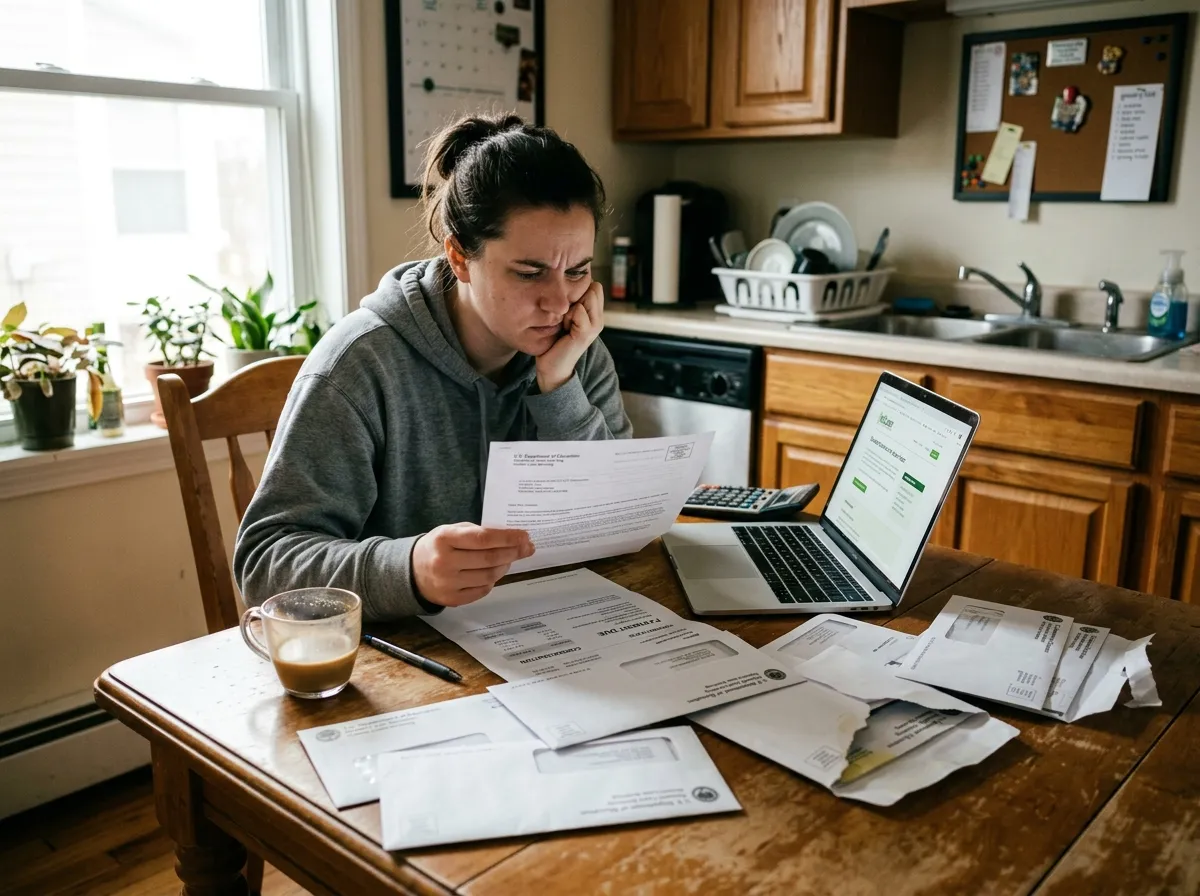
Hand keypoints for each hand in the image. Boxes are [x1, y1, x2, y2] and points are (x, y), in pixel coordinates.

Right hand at [412, 523, 533, 606]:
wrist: (412, 571)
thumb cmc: (438, 547)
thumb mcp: (452, 531)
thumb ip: (478, 533)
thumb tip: (513, 539)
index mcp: (444, 539)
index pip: (483, 538)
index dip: (507, 538)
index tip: (524, 536)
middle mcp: (445, 562)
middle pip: (489, 559)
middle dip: (512, 552)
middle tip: (526, 547)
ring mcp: (447, 583)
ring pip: (489, 576)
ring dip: (505, 566)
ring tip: (510, 558)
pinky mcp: (452, 599)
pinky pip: (482, 590)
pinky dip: (493, 580)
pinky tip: (496, 571)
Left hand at [535, 281, 603, 393]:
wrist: (552, 367)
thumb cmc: (555, 340)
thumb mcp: (566, 316)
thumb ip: (573, 301)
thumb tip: (571, 281)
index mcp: (596, 314)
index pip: (595, 286)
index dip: (579, 292)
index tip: (568, 310)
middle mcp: (599, 319)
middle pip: (592, 288)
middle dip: (575, 299)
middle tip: (566, 319)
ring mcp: (595, 326)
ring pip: (586, 297)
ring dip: (570, 308)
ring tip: (565, 324)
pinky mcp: (587, 332)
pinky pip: (578, 310)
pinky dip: (567, 317)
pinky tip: (564, 330)